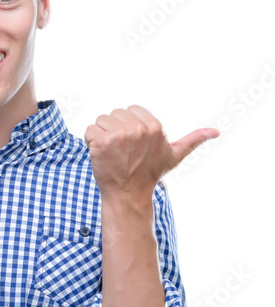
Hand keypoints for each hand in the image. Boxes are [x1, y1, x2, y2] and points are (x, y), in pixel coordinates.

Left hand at [84, 104, 219, 200]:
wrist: (128, 195)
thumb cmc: (150, 174)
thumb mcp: (174, 155)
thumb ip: (193, 140)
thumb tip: (216, 132)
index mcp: (154, 125)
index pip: (130, 111)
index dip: (128, 127)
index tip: (133, 146)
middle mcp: (137, 128)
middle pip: (114, 114)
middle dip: (114, 130)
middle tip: (121, 152)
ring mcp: (119, 135)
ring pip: (101, 121)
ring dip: (101, 137)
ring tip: (112, 154)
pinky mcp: (102, 142)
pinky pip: (89, 131)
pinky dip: (90, 143)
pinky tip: (101, 156)